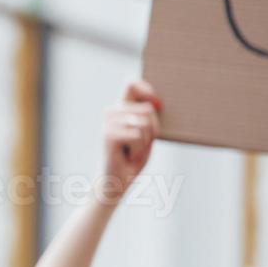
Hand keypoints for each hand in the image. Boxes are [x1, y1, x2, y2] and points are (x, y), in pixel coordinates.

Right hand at [101, 80, 161, 197]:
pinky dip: (139, 150)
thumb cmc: (132, 158)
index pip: (131, 84)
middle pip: (148, 110)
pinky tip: (127, 156)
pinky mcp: (109, 135)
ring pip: (145, 123)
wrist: (115, 182)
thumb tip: (155, 104)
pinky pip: (138, 136)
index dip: (147, 89)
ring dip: (145, 142)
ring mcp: (108, 123)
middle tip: (140, 145)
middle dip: (153, 130)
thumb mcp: (145, 134)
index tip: (158, 104)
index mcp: (119, 109)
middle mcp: (111, 112)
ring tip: (133, 151)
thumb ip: (147, 117)